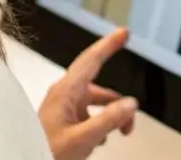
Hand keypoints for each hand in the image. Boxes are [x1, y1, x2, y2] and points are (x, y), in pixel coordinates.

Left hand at [38, 27, 137, 159]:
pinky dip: (99, 122)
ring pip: (94, 103)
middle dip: (117, 100)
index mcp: (66, 91)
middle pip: (98, 86)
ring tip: (121, 132)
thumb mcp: (83, 137)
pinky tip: (101, 138)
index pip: (92, 59)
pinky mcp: (62, 120)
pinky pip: (87, 114)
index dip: (109, 44)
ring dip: (110, 114)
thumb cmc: (48, 150)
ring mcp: (62, 107)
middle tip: (132, 114)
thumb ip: (109, 119)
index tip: (124, 32)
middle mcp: (64, 94)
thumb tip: (131, 103)